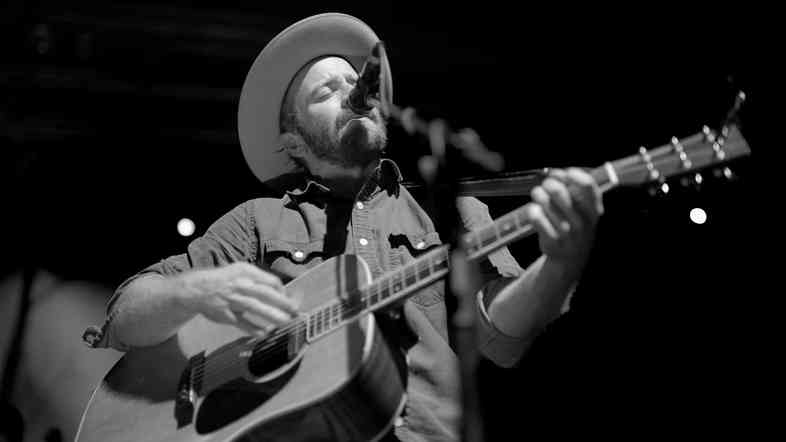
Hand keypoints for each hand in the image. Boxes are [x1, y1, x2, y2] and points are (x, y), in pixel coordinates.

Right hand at [176, 262, 298, 334]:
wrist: (197, 288)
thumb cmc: (227, 280)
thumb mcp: (242, 272)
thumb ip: (261, 281)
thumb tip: (283, 293)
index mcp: (247, 273)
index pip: (271, 281)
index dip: (283, 291)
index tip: (289, 300)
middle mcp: (240, 285)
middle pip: (265, 293)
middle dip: (282, 302)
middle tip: (296, 310)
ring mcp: (232, 300)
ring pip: (254, 306)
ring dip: (271, 314)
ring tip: (285, 321)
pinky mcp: (225, 314)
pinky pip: (241, 322)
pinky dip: (252, 328)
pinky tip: (264, 333)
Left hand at [524, 168, 603, 262]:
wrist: (570, 258)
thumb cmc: (574, 226)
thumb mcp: (583, 211)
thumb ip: (573, 191)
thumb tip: (555, 174)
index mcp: (593, 211)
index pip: (588, 186)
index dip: (573, 175)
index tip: (563, 173)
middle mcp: (582, 222)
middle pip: (560, 192)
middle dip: (549, 184)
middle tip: (546, 185)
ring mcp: (567, 233)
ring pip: (545, 202)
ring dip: (538, 194)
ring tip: (538, 195)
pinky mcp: (552, 241)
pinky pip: (536, 217)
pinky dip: (532, 210)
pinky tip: (535, 210)